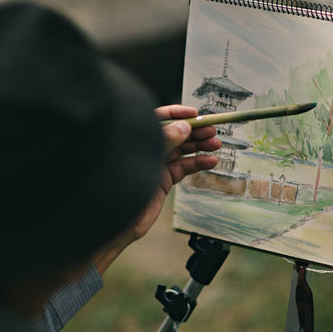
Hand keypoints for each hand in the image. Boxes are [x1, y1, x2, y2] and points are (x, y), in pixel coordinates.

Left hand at [92, 105, 221, 273]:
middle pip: (174, 134)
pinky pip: (183, 169)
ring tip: (216, 144)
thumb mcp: (146, 154)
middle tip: (212, 129)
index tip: (196, 113)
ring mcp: (155, 164)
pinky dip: (197, 164)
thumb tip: (184, 127)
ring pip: (181, 151)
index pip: (160, 118)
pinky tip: (210, 161)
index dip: (178, 113)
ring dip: (199, 147)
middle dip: (194, 131)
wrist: (116, 218)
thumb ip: (166, 138)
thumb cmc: (121, 182)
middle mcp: (146, 148)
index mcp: (137, 136)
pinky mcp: (162, 181)